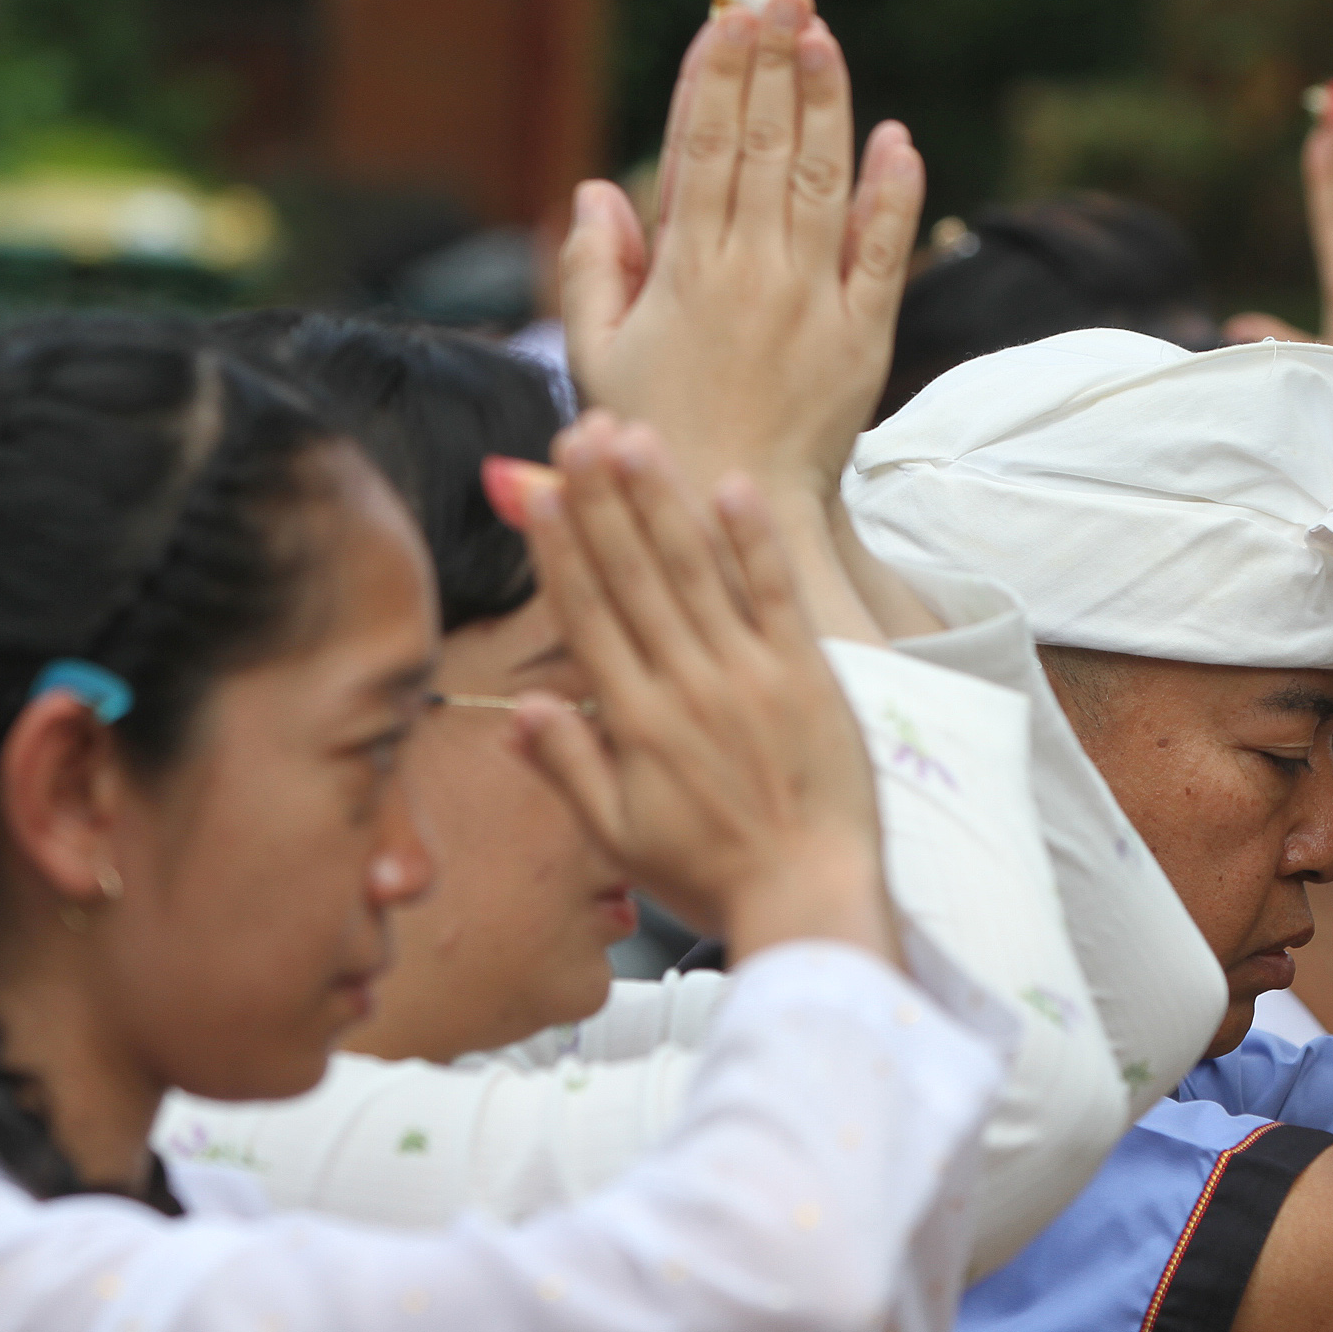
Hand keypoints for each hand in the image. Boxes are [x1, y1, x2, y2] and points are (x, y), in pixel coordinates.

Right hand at [509, 413, 892, 963]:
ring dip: (661, 501)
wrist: (810, 898)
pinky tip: (730, 486)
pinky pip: (777, 595)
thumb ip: (569, 765)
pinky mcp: (807, 676)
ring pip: (696, 570)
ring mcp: (750, 675)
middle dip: (602, 499)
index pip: (587, 614)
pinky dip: (753, 541)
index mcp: (636, 722)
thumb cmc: (712, 876)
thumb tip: (522, 707)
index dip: (560, 547)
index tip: (538, 489)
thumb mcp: (619, 838)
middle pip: (634, 575)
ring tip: (633, 439)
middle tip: (580, 433)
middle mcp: (687, 686)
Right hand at [560, 0, 924, 503]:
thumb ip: (593, 271)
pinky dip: (893, 192)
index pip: (702, 149)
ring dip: (827, 101)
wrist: (734, 520)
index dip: (714, 76)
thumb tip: (598, 190)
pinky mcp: (865, 336)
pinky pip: (883, 252)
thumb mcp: (595, 360)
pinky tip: (895, 138)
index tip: (725, 18)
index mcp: (683, 274)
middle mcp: (751, 275)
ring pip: (823, 179)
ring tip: (823, 37)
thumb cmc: (655, 442)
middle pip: (765, 145)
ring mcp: (813, 302)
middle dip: (772, 63)